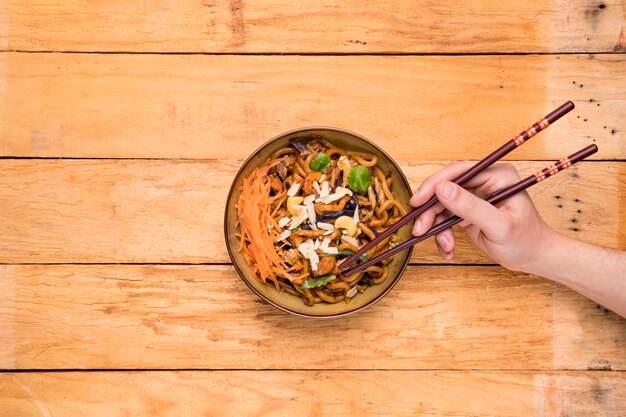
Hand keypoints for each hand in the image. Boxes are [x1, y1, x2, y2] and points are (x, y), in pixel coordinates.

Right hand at [410, 161, 554, 272]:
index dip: (434, 184)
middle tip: (419, 230)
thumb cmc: (526, 241)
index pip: (457, 171)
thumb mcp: (498, 225)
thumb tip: (441, 189)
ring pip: (441, 206)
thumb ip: (470, 206)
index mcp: (496, 175)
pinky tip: (449, 249)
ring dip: (437, 227)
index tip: (417, 201)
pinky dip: (443, 234)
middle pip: (444, 189)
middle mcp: (484, 182)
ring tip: (446, 246)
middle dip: (431, 211)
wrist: (534, 258)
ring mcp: (475, 196)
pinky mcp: (468, 211)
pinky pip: (445, 218)